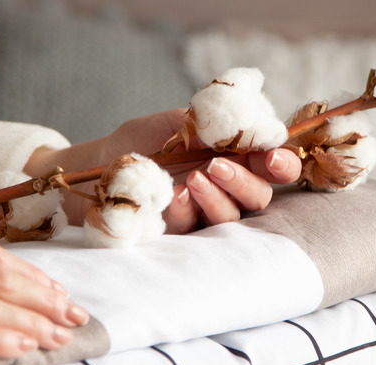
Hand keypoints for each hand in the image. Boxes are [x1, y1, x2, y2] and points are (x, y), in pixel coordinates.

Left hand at [27, 109, 300, 233]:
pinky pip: (194, 229)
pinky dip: (187, 211)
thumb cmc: (137, 142)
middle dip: (246, 182)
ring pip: (232, 218)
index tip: (273, 157)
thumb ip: (210, 122)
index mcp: (232, 157)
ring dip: (218, 198)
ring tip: (194, 179)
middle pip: (260, 197)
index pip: (272, 165)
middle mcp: (225, 189)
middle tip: (218, 166)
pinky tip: (173, 196)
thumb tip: (250, 120)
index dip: (281, 163)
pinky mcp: (181, 234)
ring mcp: (204, 214)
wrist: (94, 167)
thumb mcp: (172, 122)